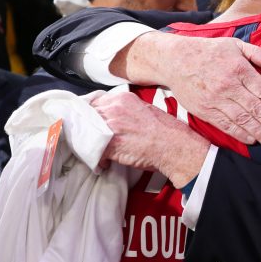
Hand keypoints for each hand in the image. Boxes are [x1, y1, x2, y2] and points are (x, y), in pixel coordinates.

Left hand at [90, 90, 210, 187]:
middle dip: (87, 127)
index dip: (92, 114)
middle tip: (92, 138)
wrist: (173, 146)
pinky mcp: (110, 146)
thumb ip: (126, 109)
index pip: (94, 103)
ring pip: (87, 133)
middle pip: (87, 116)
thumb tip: (115, 116)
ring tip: (97, 150)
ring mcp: (110, 127)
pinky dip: (97, 159)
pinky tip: (105, 162)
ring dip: (90, 142)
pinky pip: (93, 152)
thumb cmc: (165, 130)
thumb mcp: (145, 109)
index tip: (92, 122)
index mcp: (122, 99)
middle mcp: (113, 110)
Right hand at [119, 31, 260, 148]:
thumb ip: (256, 53)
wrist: (175, 60)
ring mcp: (216, 99)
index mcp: (239, 69)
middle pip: (256, 109)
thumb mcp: (234, 44)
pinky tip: (252, 140)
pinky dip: (239, 134)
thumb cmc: (209, 51)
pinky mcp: (204, 110)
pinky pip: (225, 124)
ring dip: (260, 133)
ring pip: (242, 120)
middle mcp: (229, 85)